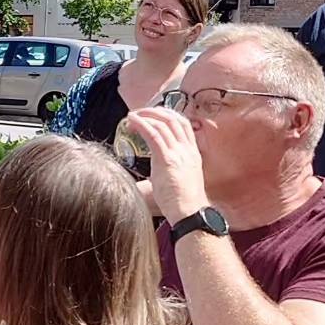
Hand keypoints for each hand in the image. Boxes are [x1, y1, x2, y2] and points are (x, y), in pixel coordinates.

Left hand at [126, 107, 209, 224]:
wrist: (190, 213)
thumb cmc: (182, 202)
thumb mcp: (181, 178)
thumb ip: (172, 168)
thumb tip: (157, 168)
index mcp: (193, 153)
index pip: (184, 124)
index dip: (168, 114)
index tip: (154, 114)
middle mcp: (187, 150)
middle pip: (174, 119)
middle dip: (156, 111)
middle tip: (140, 111)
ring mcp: (179, 154)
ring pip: (163, 124)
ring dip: (145, 116)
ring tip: (132, 116)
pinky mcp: (167, 160)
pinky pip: (154, 135)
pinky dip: (141, 124)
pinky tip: (131, 122)